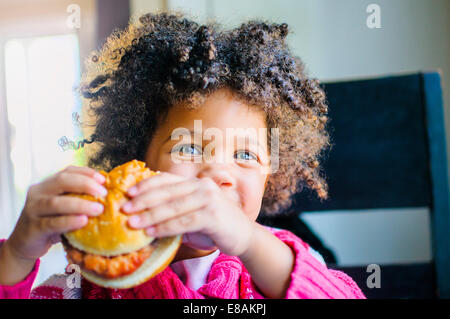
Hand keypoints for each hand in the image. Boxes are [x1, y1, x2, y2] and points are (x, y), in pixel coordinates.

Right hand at [5, 165, 107, 262]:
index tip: (103, 179)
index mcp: (47, 184)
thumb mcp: (63, 207)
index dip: (86, 173)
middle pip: (62, 181)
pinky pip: (52, 223)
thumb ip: (77, 198)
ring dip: (80, 204)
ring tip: (98, 209)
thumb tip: (106, 194)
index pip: (67, 171)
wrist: (24, 243)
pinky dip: (69, 221)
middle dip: (86, 184)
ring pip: (56, 202)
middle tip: (103, 194)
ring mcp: (33, 210)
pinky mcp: (33, 228)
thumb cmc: (50, 222)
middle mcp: (38, 193)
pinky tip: (83, 221)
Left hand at [121, 172, 254, 256]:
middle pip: (167, 191)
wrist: (243, 235)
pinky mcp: (213, 215)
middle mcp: (202, 186)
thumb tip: (143, 213)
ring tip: (132, 223)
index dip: (146, 184)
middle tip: (124, 209)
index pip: (167, 179)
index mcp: (195, 183)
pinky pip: (184, 221)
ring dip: (150, 215)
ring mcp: (209, 199)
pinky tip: (152, 232)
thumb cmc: (214, 225)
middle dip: (143, 201)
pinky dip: (165, 227)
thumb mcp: (193, 212)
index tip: (128, 193)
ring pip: (173, 207)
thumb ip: (174, 209)